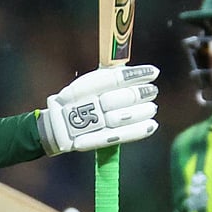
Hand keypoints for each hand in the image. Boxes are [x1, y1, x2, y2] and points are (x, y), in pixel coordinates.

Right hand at [36, 65, 158, 155]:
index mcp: (85, 86)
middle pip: (122, 97)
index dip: (136, 75)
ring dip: (143, 111)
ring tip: (152, 108)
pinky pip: (122, 135)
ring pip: (124, 117)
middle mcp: (89, 104)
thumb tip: (135, 71)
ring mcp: (94, 123)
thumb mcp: (87, 84)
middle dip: (141, 93)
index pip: (115, 78)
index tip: (153, 72)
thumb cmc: (77, 101)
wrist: (58, 127)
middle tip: (153, 91)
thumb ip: (108, 77)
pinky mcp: (97, 140)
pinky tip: (152, 125)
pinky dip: (139, 130)